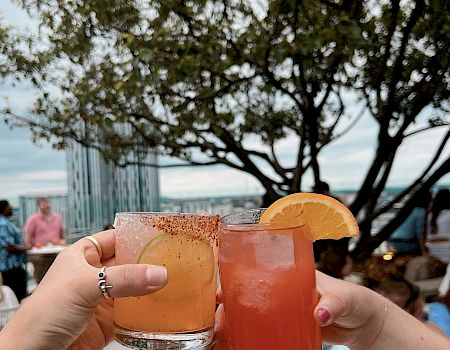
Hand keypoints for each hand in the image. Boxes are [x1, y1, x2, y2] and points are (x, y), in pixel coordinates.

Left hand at [0, 229, 167, 349]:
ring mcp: (104, 297)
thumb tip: (158, 273)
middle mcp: (96, 274)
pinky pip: (135, 311)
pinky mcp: (110, 320)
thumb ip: (123, 279)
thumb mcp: (84, 286)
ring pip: (134, 286)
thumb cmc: (43, 313)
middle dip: (149, 262)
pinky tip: (161, 305)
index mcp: (84, 256)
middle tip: (173, 260)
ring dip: (150, 286)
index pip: (116, 238)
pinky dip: (148, 309)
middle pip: (129, 262)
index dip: (135, 236)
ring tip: (174, 281)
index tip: (159, 236)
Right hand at [214, 271, 386, 349]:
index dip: (236, 273)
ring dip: (237, 317)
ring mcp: (284, 307)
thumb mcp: (345, 298)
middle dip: (230, 299)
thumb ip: (333, 303)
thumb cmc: (354, 301)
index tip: (220, 286)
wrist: (364, 324)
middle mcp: (283, 288)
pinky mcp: (289, 325)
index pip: (258, 267)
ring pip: (254, 309)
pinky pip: (266, 327)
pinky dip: (253, 331)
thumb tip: (319, 313)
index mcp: (291, 273)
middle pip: (249, 290)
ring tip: (222, 328)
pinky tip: (241, 338)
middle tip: (217, 311)